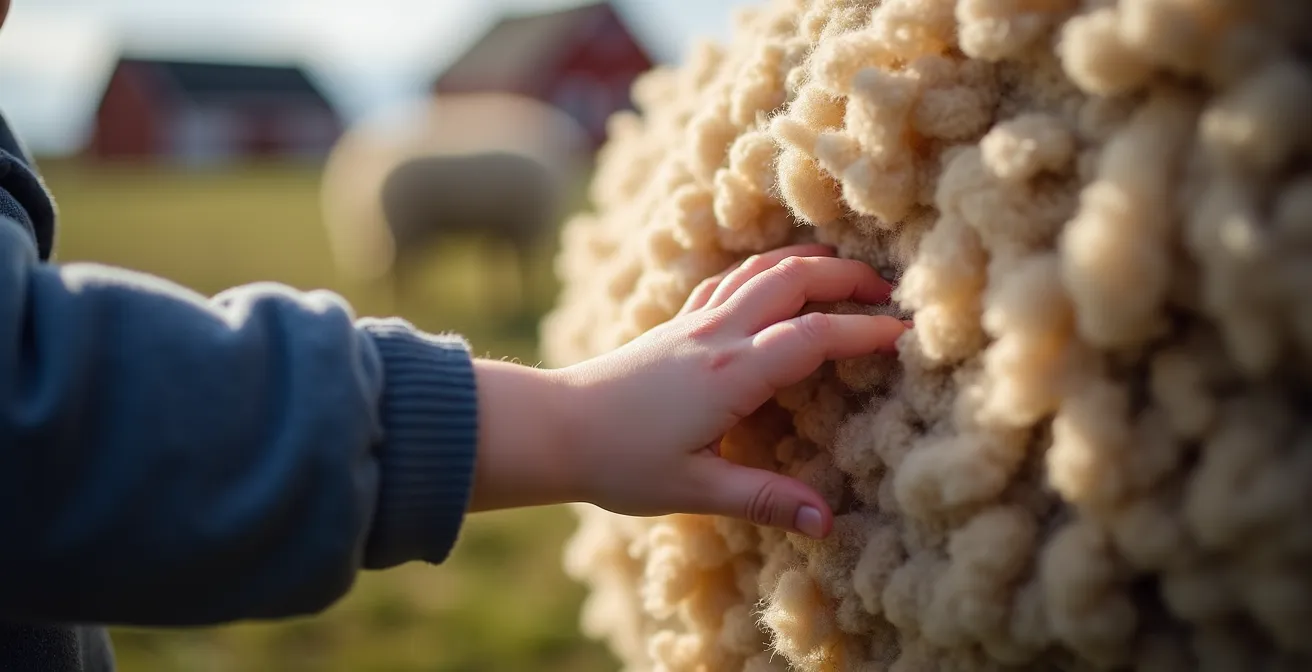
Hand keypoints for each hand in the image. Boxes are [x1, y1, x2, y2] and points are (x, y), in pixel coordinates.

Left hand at [540, 243, 906, 537]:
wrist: (553, 428)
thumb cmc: (619, 461)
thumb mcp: (694, 488)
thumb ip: (764, 499)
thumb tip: (827, 522)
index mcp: (731, 372)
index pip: (814, 336)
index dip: (865, 332)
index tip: (905, 335)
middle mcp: (717, 335)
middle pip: (793, 279)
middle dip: (846, 276)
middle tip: (886, 290)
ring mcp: (694, 323)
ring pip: (761, 270)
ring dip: (808, 262)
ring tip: (845, 271)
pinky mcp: (676, 326)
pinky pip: (729, 280)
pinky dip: (764, 269)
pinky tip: (772, 279)